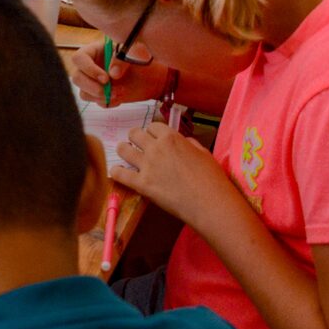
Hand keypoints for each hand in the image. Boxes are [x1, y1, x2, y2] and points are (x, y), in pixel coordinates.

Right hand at [71, 43, 171, 106]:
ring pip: (84, 93)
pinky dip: (107, 102)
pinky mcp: (100, 94)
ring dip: (101, 96)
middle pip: (76, 78)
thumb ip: (122, 60)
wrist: (152, 76)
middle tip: (108, 89)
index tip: (105, 78)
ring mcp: (94, 82)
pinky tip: (120, 98)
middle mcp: (90, 66)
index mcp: (94, 51)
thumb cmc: (142, 59)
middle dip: (91, 87)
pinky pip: (96, 102)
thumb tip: (113, 74)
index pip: (79, 58)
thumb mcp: (134, 53)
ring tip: (120, 93)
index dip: (88, 69)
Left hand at [112, 122, 232, 225]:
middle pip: (134, 133)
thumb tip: (183, 142)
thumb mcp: (204, 153)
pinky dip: (117, 172)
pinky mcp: (141, 184)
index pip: (152, 126)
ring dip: (124, 151)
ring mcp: (147, 165)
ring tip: (127, 157)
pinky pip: (119, 173)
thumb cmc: (212, 179)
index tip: (154, 139)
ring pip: (122, 149)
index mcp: (171, 137)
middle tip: (138, 147)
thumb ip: (189, 144)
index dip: (153, 133)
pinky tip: (119, 173)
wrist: (209, 203)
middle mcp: (156, 148)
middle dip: (135, 139)